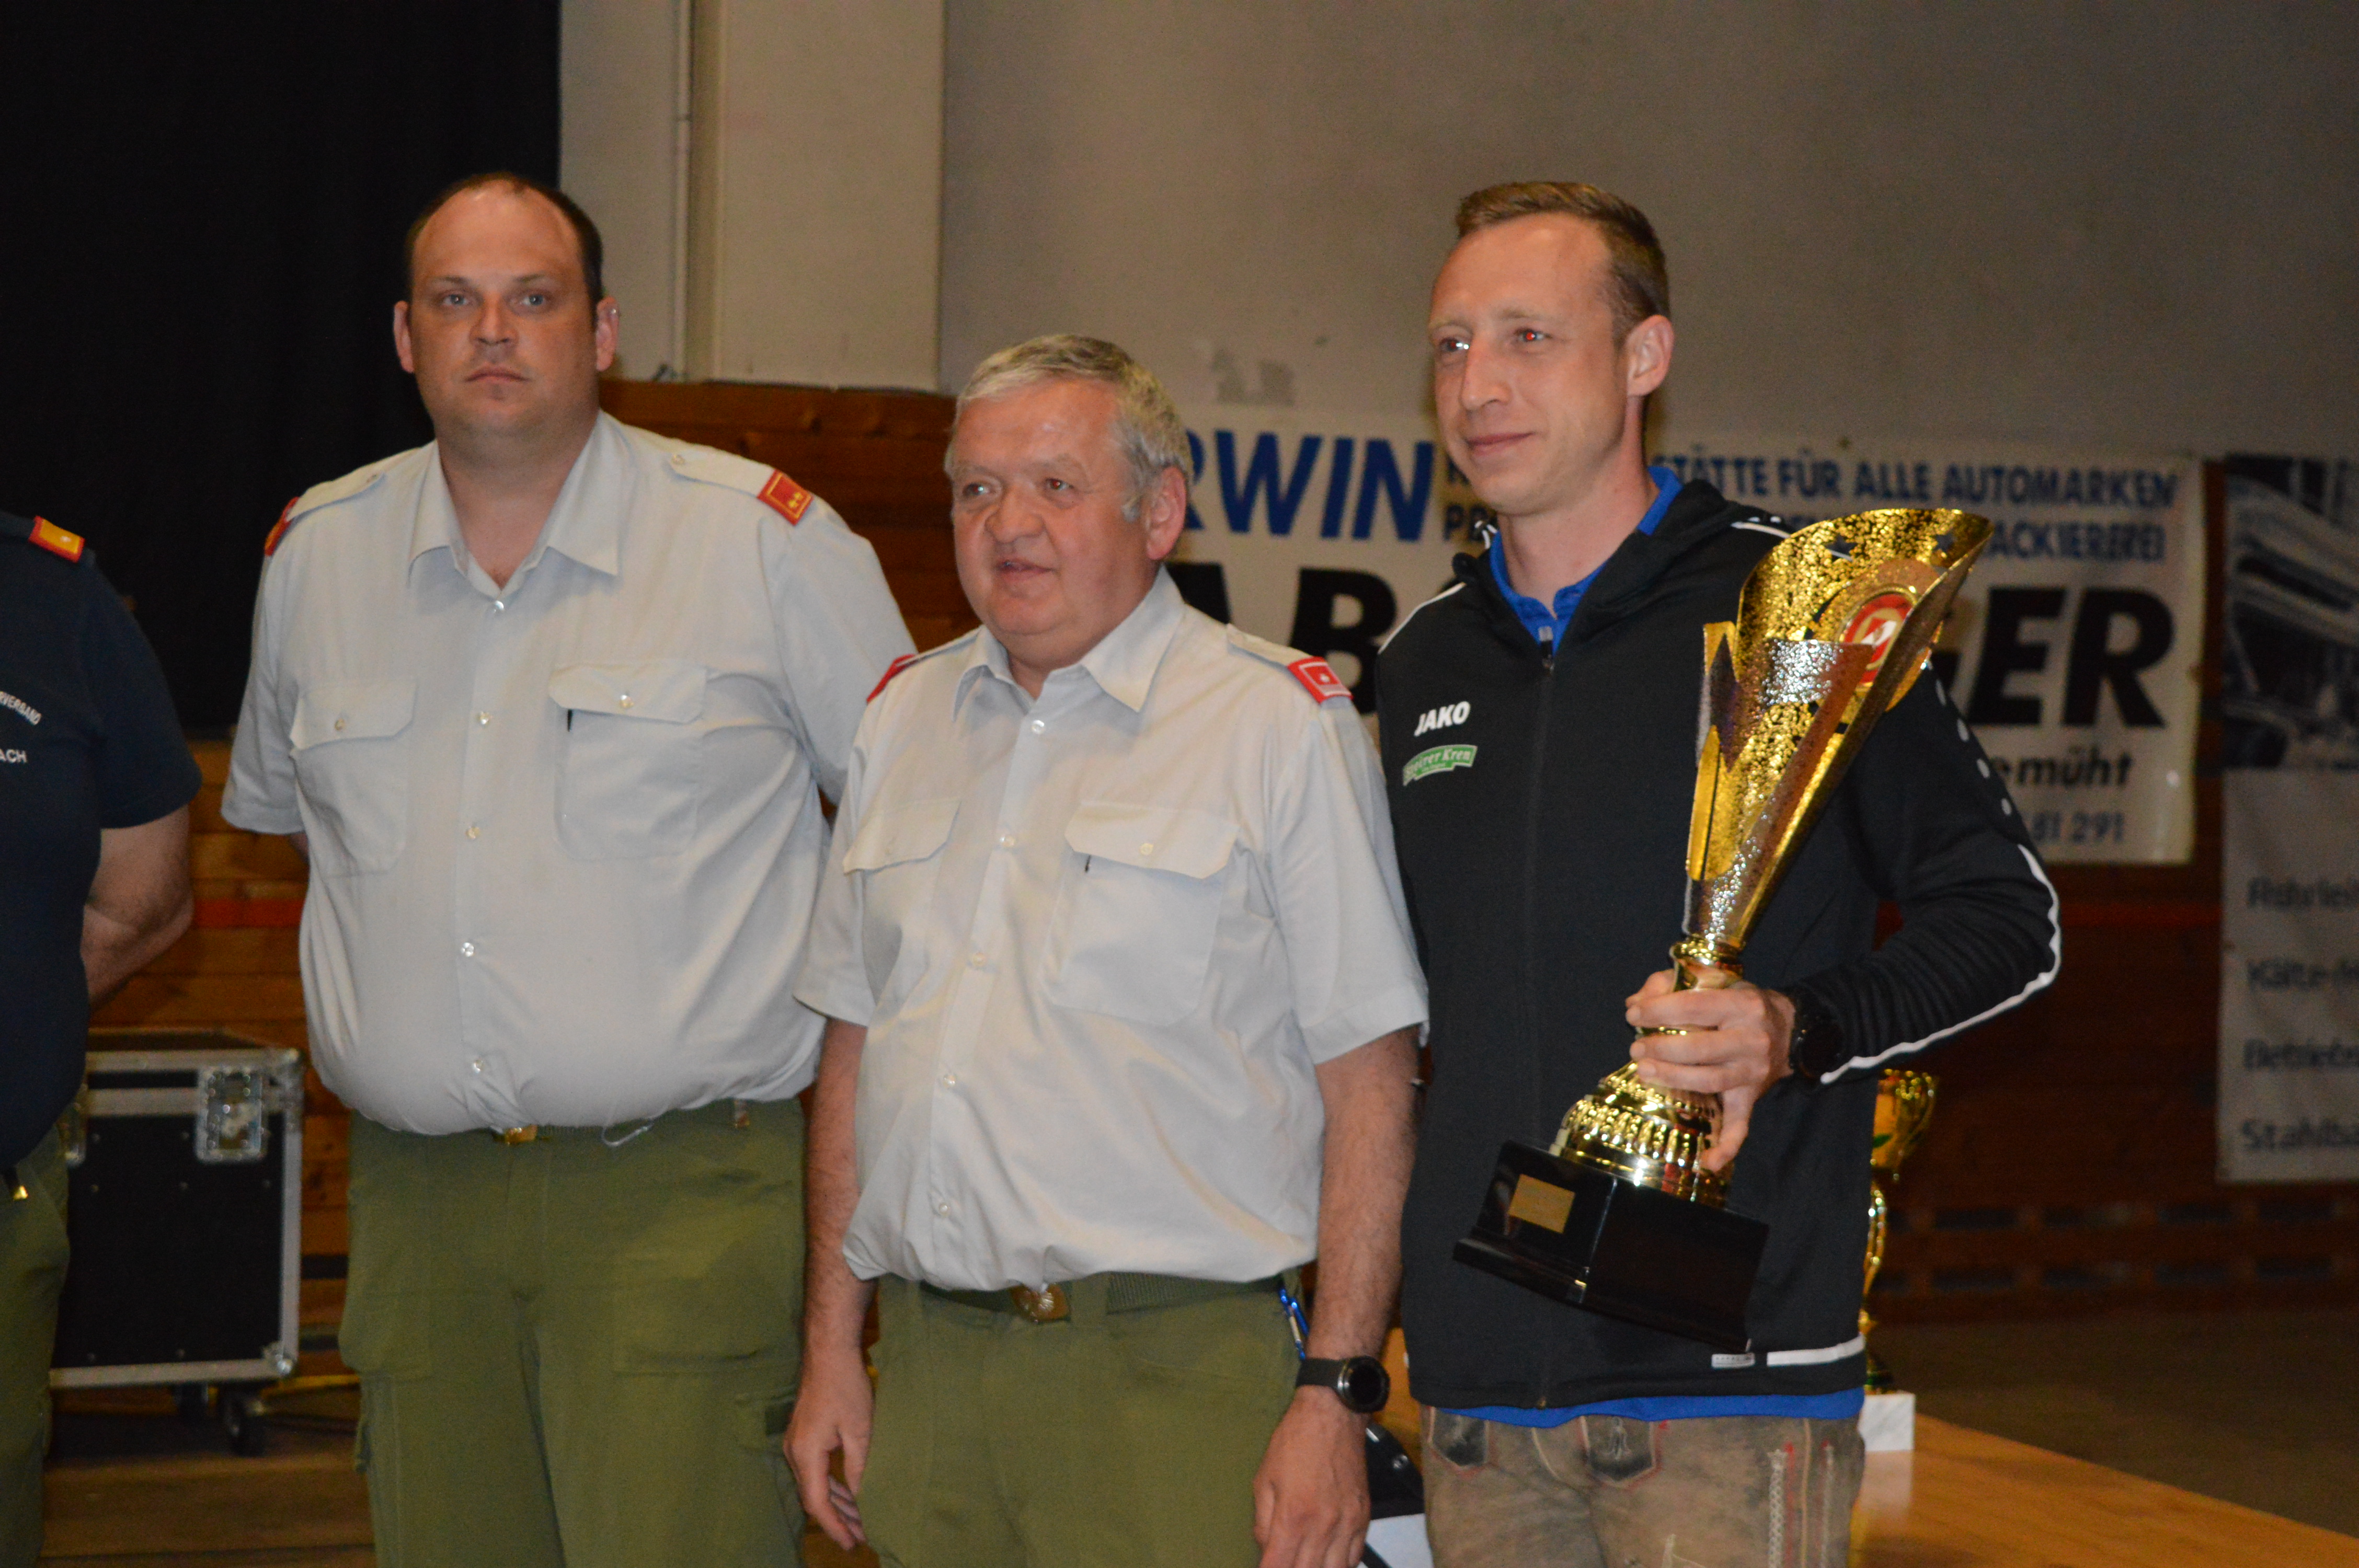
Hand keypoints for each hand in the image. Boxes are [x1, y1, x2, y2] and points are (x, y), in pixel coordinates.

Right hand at [784, 1345, 872, 1550]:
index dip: (835, 1526)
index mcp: (806, 1454)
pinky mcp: (803, 1436)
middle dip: (837, 1519)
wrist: (828, 1351)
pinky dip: (831, 1485)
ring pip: (814, 1485)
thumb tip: (859, 1499)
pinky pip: (815, 1471)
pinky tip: (847, 1495)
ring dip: (836, 1503)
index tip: (853, 1543)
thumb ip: (858, 1468)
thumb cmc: (846, 1387)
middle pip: (814, 1497)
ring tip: (859, 1521)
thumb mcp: (860, 1430)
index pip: (818, 1503)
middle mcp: (794, 1453)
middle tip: (861, 1537)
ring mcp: (796, 1444)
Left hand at [1252, 1387, 1369, 1567]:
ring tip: (1304, 1563)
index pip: (1279, 1566)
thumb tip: (1266, 1549)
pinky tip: (1327, 1560)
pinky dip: (1340, 1565)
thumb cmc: (1294, 1443)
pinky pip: (1354, 1556)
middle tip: (1284, 1564)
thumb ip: (1262, 1522)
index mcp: (1293, 1516)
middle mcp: (1323, 1526)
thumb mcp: (1264, 1480)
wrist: (1332, 1415)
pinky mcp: (1363, 1517)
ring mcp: (1347, 1523)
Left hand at [1625, 968, 1794, 1170]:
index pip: (1694, 1006)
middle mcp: (1751, 1039)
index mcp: (1741, 1005)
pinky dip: (1726, 1147)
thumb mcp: (1714, 983)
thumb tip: (1635, 1003)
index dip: (1659, 1010)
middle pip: (1700, 1048)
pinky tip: (1706, 1162)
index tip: (1633, 1015)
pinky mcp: (1752, 1097)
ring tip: (1643, 1071)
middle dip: (1662, 1048)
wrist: (1788, 1028)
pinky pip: (1741, 1126)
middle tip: (1636, 1047)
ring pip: (1709, 1082)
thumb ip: (1671, 985)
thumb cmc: (1739, 1004)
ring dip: (1673, 1079)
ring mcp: (1753, 1072)